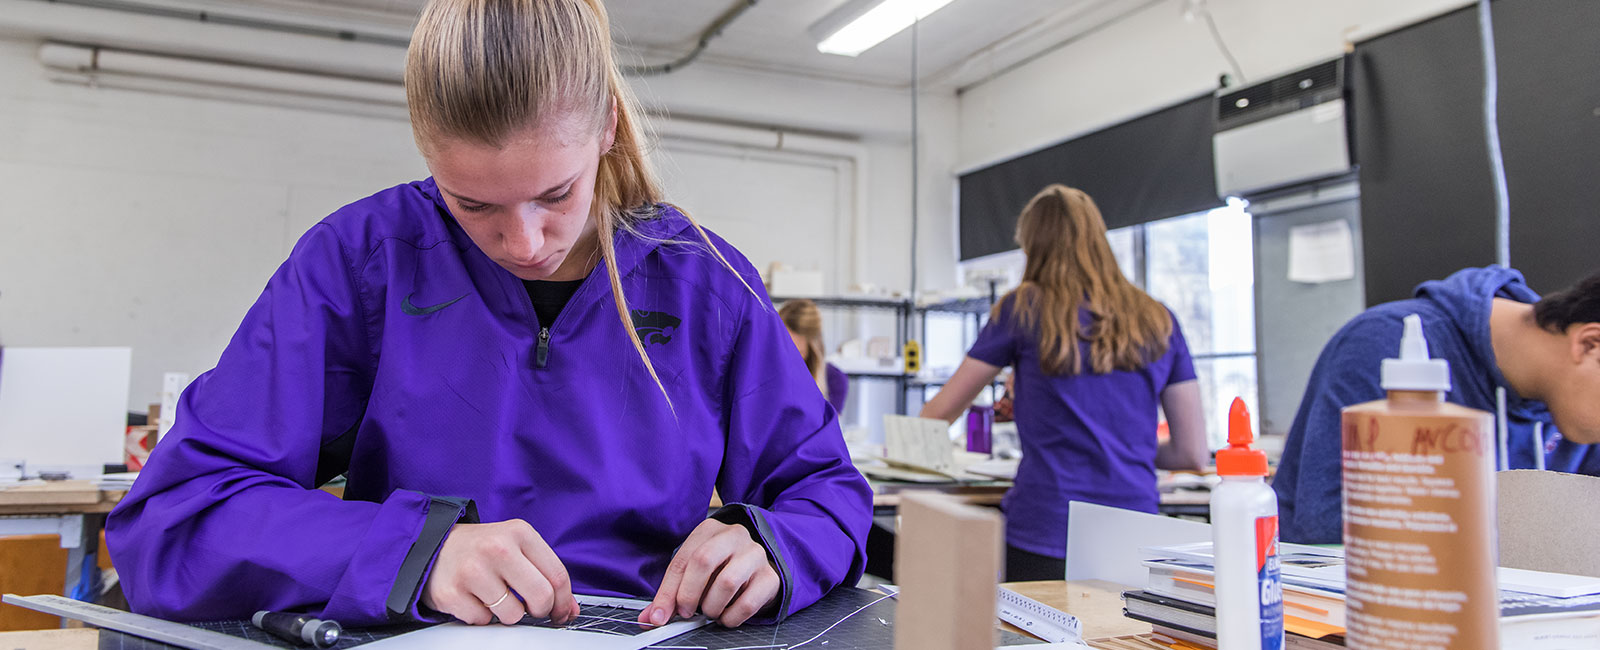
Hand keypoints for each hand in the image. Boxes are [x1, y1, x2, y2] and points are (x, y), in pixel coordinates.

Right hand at [420, 520, 578, 625]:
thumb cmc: (481, 549)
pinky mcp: (452, 593)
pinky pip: (483, 621)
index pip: (557, 575)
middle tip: (531, 609)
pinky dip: (482, 616)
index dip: (564, 601)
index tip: (561, 612)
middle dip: (540, 611)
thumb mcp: (516, 548)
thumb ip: (546, 574)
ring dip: (508, 614)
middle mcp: (497, 548)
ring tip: (495, 596)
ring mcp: (473, 571)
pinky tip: (474, 598)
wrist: (432, 546)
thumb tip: (569, 609)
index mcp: (519, 533)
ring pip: (513, 615)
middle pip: (541, 597)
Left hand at [639, 519, 779, 627]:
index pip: (682, 560)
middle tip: (687, 612)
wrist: (759, 568)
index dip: (668, 592)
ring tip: (710, 611)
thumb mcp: (695, 574)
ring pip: (727, 582)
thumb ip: (672, 594)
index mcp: (709, 531)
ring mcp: (755, 554)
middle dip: (689, 594)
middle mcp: (734, 536)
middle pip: (703, 561)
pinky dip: (732, 616)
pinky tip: (727, 616)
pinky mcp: (770, 577)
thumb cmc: (722, 569)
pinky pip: (748, 602)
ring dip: (712, 607)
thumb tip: (651, 617)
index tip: (659, 616)